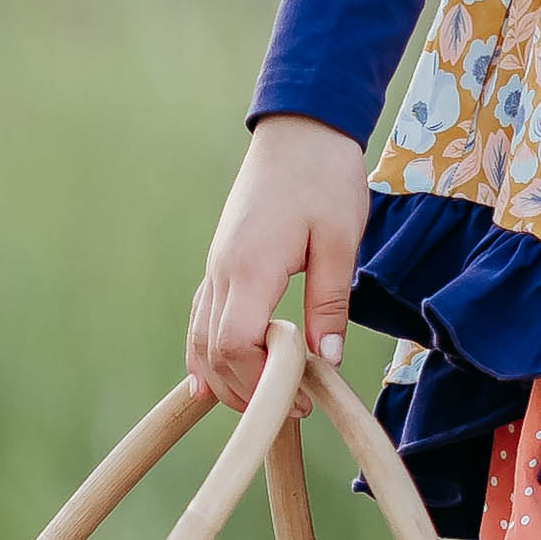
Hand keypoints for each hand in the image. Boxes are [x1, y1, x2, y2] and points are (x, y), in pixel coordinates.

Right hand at [187, 115, 369, 409]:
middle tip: (290, 410)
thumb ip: (330, 303)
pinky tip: (215, 378)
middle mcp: (222, 271)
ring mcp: (216, 266)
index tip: (301, 398)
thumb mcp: (340, 240)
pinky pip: (203, 318)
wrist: (300, 129)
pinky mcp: (222, 261)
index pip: (235, 346)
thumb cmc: (325, 177)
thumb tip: (325, 360)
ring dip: (224, 378)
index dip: (262, 384)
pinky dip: (208, 353)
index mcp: (251, 267)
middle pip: (213, 352)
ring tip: (260, 404)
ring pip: (200, 338)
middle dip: (245, 391)